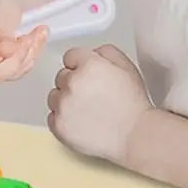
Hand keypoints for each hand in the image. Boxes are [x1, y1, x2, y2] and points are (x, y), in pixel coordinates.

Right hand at [0, 0, 48, 82]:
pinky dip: (35, 51)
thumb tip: (4, 51)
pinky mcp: (10, 59)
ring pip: (13, 72)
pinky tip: (39, 35)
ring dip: (29, 52)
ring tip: (36, 32)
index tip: (6, 48)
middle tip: (26, 38)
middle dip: (16, 57)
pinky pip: (24, 66)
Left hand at [46, 44, 151, 163]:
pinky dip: (63, 119)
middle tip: (92, 95)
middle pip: (61, 76)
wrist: (136, 136)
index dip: (80, 65)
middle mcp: (72, 82)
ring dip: (66, 100)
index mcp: (88, 65)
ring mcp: (63, 105)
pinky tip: (81, 121)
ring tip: (87, 110)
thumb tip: (91, 52)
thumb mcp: (126, 66)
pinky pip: (52, 116)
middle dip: (73, 83)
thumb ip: (105, 52)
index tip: (88, 75)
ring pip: (54, 96)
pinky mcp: (59, 126)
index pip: (70, 56)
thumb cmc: (133, 105)